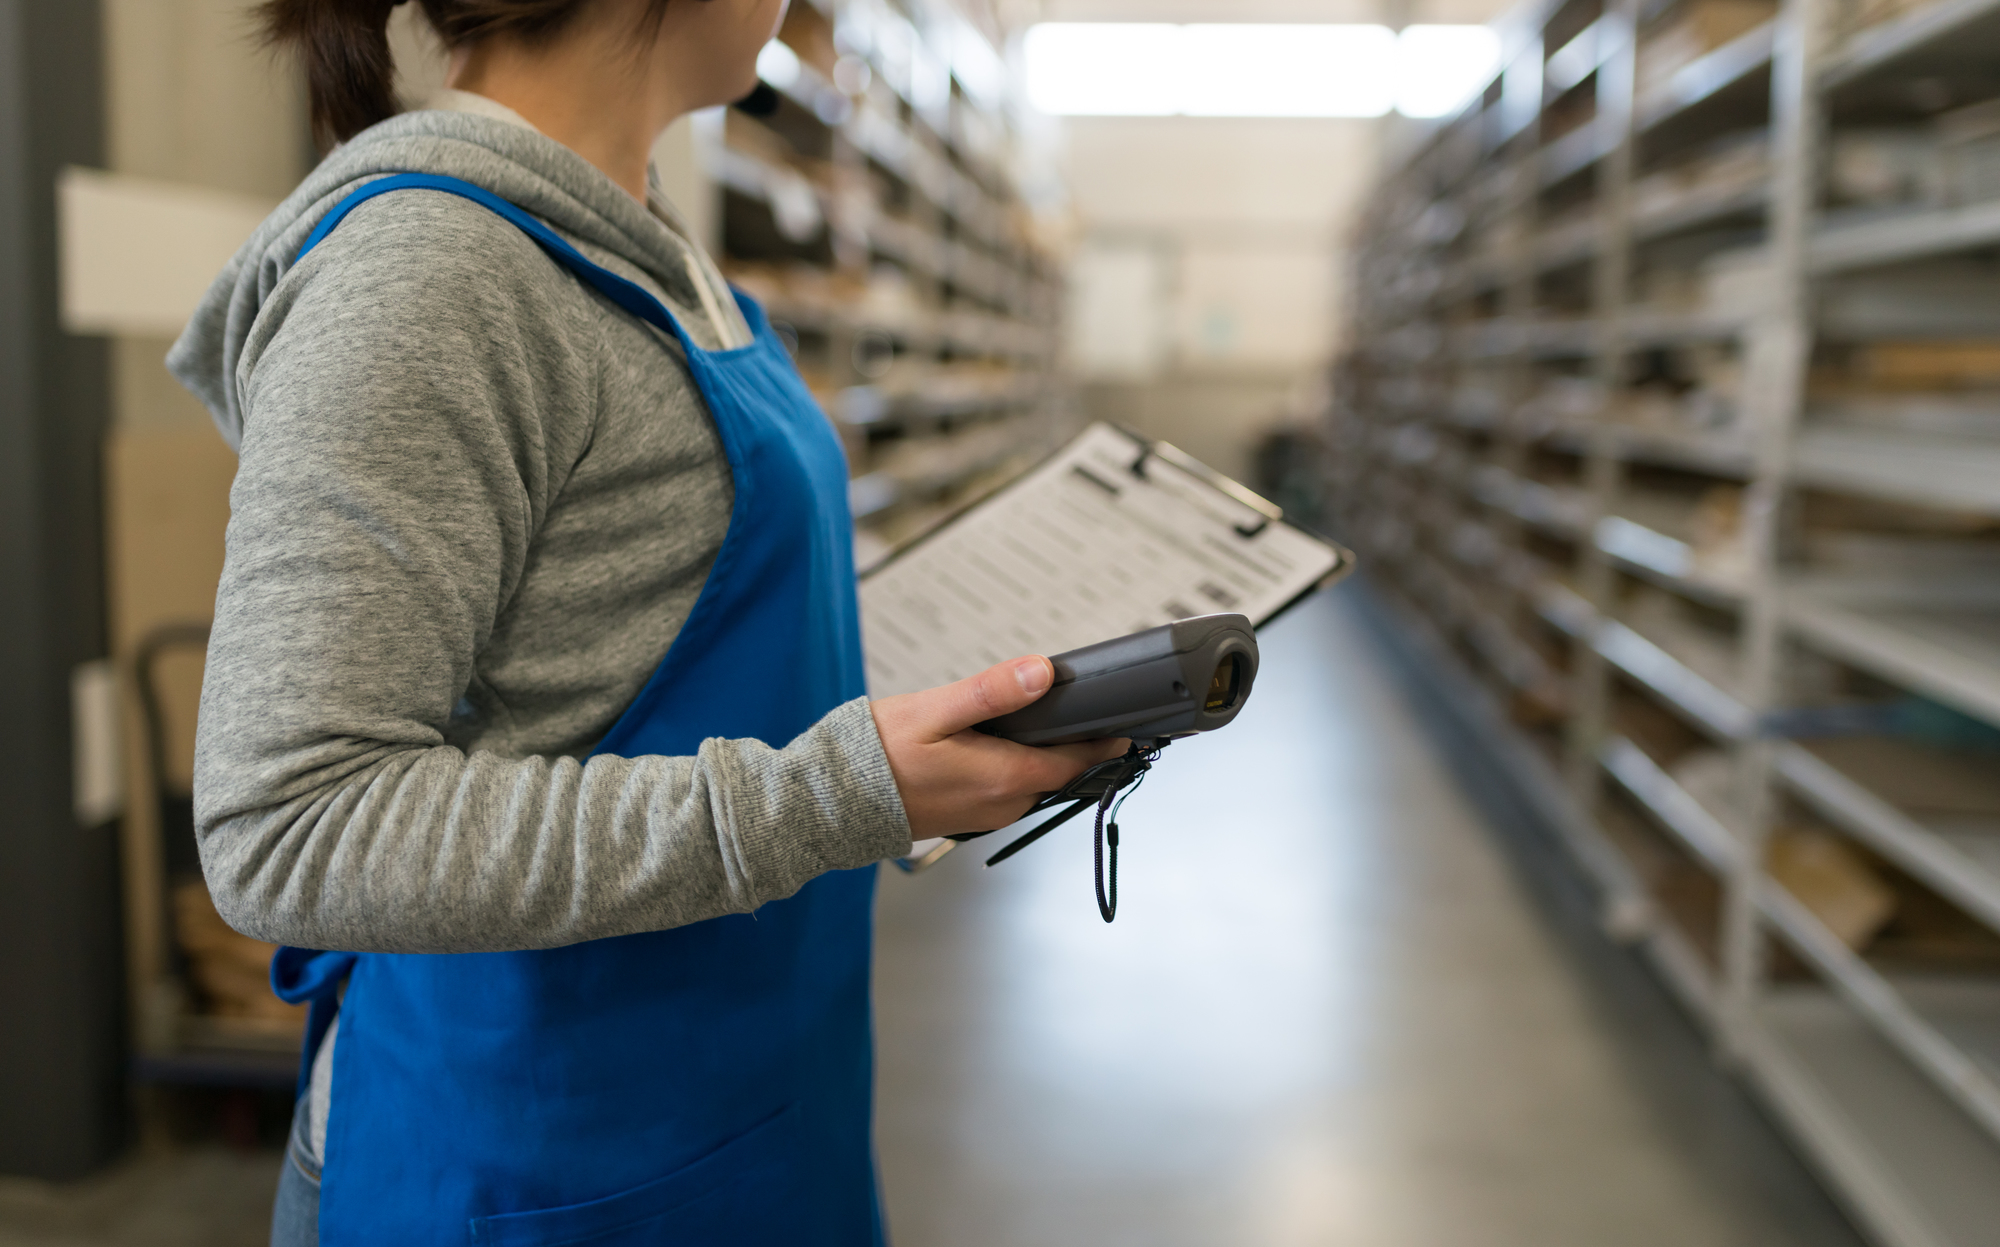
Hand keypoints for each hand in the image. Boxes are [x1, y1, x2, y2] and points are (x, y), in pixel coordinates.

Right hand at [870, 656, 1129, 838]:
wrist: (833, 802)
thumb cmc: (877, 755)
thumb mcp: (936, 711)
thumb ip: (992, 692)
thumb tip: (1042, 672)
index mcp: (1005, 778)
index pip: (1079, 761)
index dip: (1108, 741)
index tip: (1131, 721)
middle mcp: (1004, 804)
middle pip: (1063, 773)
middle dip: (1081, 743)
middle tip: (1096, 708)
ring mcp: (987, 814)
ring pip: (1037, 781)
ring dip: (1049, 754)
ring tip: (1056, 717)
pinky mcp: (970, 815)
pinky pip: (1011, 789)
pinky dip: (1020, 765)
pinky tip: (1007, 739)